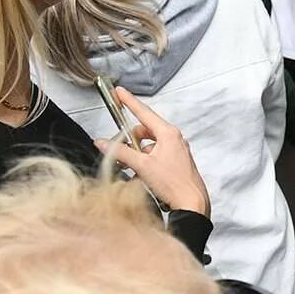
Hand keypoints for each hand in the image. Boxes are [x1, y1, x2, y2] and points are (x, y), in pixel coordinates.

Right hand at [97, 88, 210, 216]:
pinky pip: (154, 155)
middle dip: (129, 140)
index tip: (119, 91)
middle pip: (144, 131)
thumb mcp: (142, 165)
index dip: (129, 101)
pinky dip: (144, 161)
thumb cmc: (173, 183)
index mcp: (168, 134)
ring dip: (136, 154)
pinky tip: (140, 174)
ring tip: (130, 167)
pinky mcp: (175, 161)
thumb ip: (120, 152)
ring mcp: (176, 150)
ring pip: (148, 145)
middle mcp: (174, 139)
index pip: (144, 112)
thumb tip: (102, 143)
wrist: (192, 202)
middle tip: (120, 152)